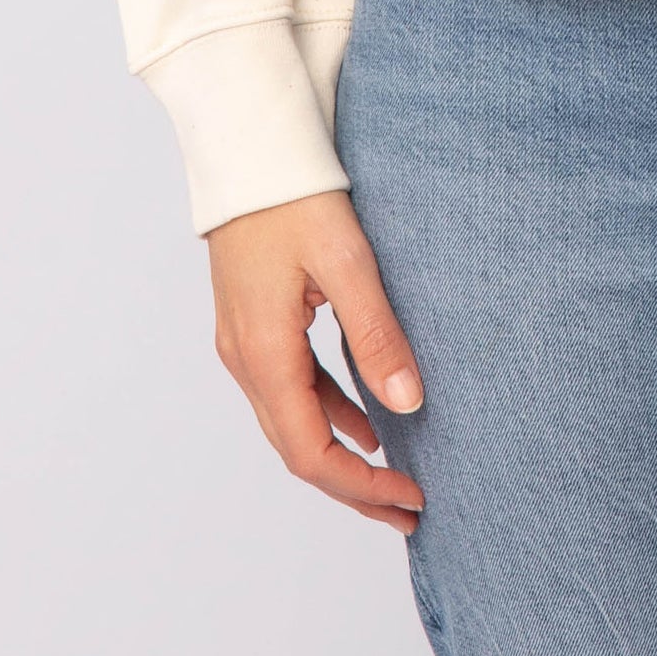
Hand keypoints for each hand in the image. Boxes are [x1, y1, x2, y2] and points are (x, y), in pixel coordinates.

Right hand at [205, 189, 427, 533]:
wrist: (247, 146)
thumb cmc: (295, 193)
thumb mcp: (346, 261)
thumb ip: (375, 334)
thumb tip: (408, 405)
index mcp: (264, 353)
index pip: (310, 452)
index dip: (361, 486)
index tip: (411, 498)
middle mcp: (246, 358)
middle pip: (299, 449)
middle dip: (355, 487)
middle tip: (411, 509)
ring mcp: (245, 342)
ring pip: (293, 421)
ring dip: (343, 454)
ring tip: (394, 478)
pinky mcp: (255, 322)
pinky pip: (291, 388)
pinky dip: (328, 412)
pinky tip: (364, 419)